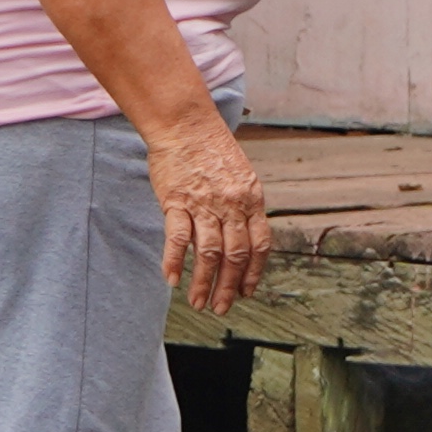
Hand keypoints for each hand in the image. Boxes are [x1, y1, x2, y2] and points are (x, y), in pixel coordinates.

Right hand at [148, 117, 269, 315]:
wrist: (185, 123)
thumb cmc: (210, 149)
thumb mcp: (240, 176)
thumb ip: (243, 206)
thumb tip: (243, 237)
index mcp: (252, 198)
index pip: (260, 244)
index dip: (254, 272)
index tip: (246, 292)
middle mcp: (232, 204)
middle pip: (235, 255)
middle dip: (228, 287)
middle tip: (221, 308)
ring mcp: (204, 203)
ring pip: (208, 253)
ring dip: (203, 283)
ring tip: (198, 303)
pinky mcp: (176, 201)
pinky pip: (177, 239)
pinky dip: (174, 262)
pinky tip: (172, 280)